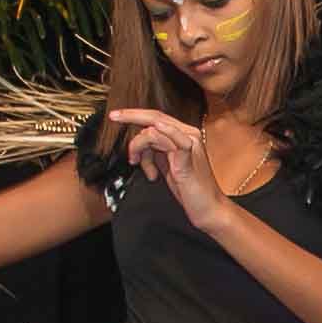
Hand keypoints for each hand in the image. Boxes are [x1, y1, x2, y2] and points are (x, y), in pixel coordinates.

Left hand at [107, 107, 224, 227]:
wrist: (208, 208)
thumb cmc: (189, 190)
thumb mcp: (166, 166)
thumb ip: (155, 151)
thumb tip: (139, 143)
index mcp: (184, 136)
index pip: (157, 118)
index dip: (136, 114)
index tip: (116, 115)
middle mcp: (189, 134)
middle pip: (155, 116)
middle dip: (130, 116)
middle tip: (113, 117)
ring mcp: (190, 143)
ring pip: (154, 130)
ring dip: (139, 147)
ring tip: (143, 168)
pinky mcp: (189, 155)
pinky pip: (172, 137)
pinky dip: (159, 134)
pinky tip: (151, 134)